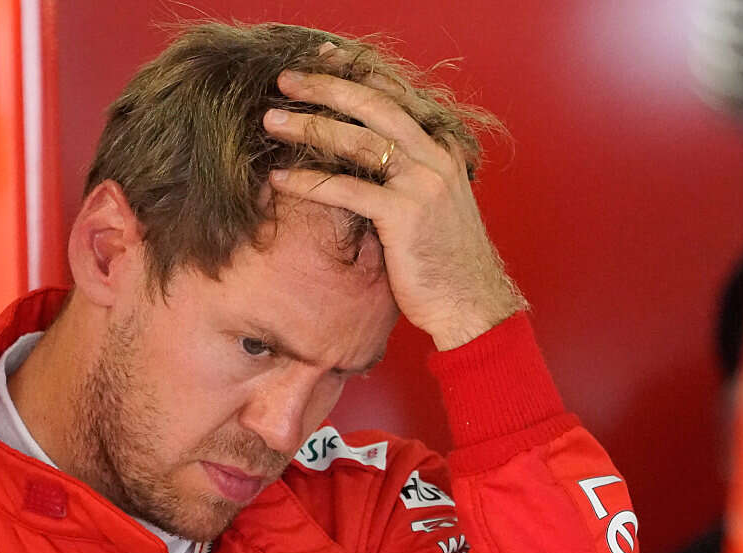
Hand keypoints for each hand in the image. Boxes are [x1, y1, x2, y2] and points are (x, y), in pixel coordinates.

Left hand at [263, 47, 526, 349]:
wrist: (470, 303)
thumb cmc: (443, 262)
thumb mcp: (431, 207)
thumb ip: (404, 179)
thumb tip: (360, 163)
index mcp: (442, 151)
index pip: (397, 97)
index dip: (357, 75)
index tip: (323, 58)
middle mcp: (435, 158)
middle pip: (374, 107)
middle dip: (326, 88)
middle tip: (285, 80)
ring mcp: (422, 184)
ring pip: (358, 141)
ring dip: (309, 127)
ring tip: (271, 121)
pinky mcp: (404, 215)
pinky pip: (346, 190)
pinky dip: (309, 182)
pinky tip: (279, 178)